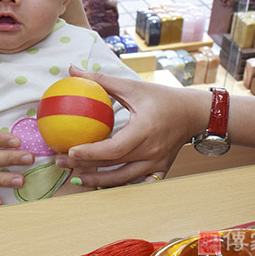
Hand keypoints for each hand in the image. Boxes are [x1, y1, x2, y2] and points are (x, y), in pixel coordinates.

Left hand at [54, 66, 203, 187]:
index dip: (91, 153)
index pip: (114, 148)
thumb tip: (72, 70)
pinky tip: (100, 185)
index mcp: (144, 130)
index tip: (70, 151)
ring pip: (123, 180)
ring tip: (75, 179)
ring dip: (98, 182)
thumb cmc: (162, 98)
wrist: (193, 114)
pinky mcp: (160, 170)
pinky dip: (118, 185)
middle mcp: (151, 151)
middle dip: (84, 167)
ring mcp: (156, 164)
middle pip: (114, 166)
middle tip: (61, 162)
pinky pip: (136, 183)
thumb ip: (101, 80)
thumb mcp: (133, 86)